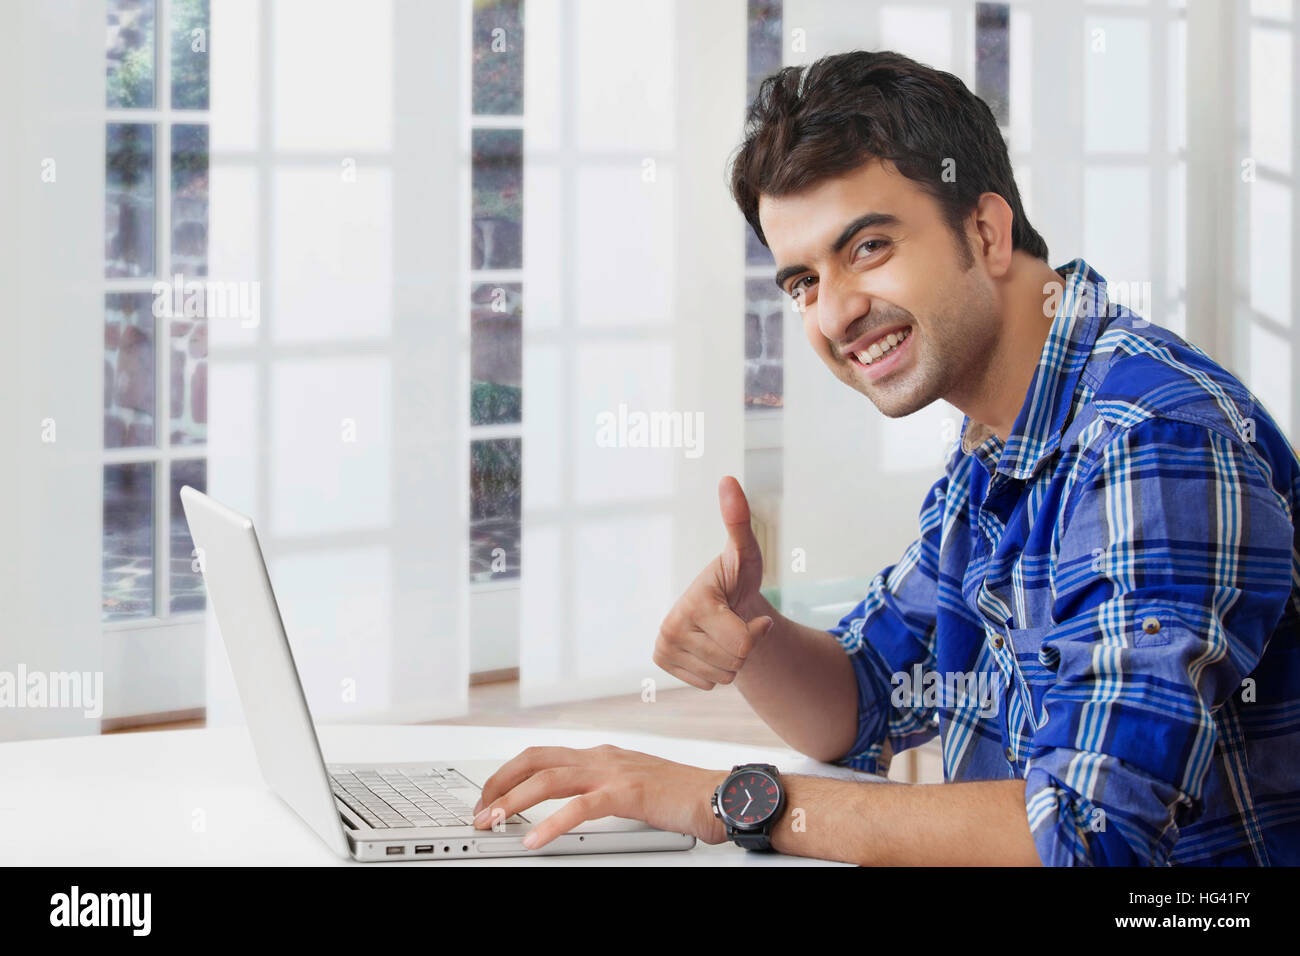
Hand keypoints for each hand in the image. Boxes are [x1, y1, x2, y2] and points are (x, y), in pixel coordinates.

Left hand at [469, 745, 728, 848]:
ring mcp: (614, 771)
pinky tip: (534, 840)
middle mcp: (602, 757)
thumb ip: (602, 791)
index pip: (543, 755)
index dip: (510, 773)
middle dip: (500, 783)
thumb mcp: (633, 788)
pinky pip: (580, 807)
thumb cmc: (682, 796)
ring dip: (514, 800)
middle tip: (479, 810)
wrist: (720, 794)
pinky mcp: (628, 792)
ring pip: (550, 778)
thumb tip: (569, 808)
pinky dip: (551, 823)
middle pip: (536, 760)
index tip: (489, 796)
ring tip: (493, 821)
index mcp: (602, 755)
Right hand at [653, 476, 773, 689]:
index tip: (753, 613)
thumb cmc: (737, 576)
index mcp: (693, 605)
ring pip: (722, 677)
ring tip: (723, 632)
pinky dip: (715, 668)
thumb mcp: (746, 552)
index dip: (757, 634)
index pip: (742, 645)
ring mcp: (664, 646)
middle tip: (735, 622)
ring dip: (731, 659)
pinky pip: (707, 684)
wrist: (720, 601)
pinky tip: (709, 644)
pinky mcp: (662, 660)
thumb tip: (728, 479)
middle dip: (744, 647)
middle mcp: (671, 628)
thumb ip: (739, 521)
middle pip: (733, 663)